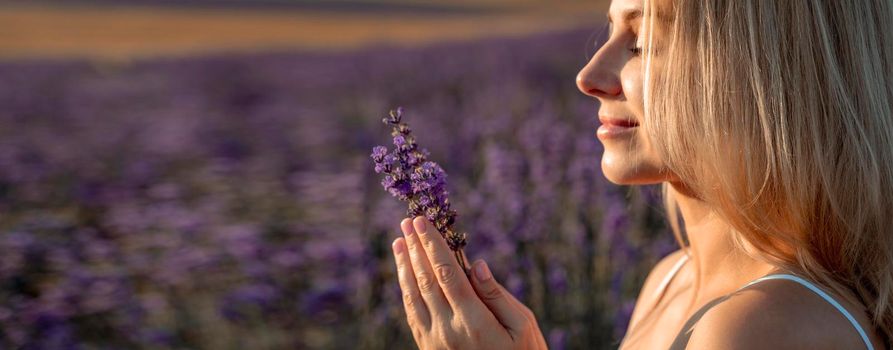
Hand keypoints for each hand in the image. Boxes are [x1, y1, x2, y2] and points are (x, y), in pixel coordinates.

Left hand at [391, 216, 547, 349]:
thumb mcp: (523, 326)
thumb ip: (497, 295)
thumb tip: (476, 264)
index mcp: (474, 322)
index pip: (447, 273)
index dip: (432, 245)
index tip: (422, 222)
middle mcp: (448, 331)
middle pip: (425, 280)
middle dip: (416, 248)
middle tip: (407, 222)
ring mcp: (435, 342)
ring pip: (413, 296)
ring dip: (404, 266)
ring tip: (399, 242)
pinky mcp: (428, 349)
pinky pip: (412, 314)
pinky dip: (406, 290)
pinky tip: (405, 275)